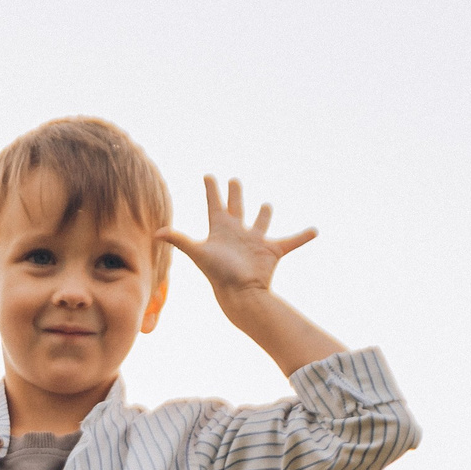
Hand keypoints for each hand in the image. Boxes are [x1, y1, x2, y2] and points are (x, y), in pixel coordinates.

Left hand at [158, 175, 316, 297]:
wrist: (240, 294)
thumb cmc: (219, 274)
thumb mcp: (198, 253)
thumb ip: (179, 240)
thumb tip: (156, 233)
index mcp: (220, 230)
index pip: (214, 204)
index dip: (211, 189)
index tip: (208, 175)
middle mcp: (237, 233)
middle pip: (235, 207)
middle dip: (234, 193)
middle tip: (234, 179)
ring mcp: (254, 242)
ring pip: (260, 222)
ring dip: (264, 214)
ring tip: (266, 205)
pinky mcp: (271, 251)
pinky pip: (291, 242)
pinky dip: (303, 237)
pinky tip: (314, 231)